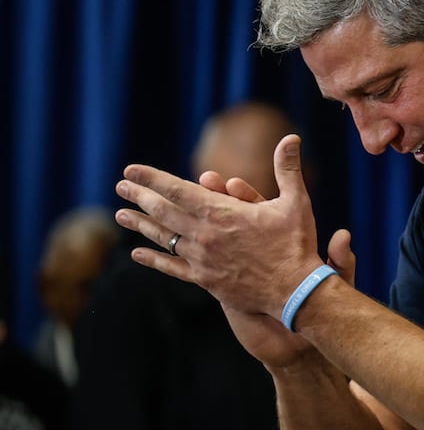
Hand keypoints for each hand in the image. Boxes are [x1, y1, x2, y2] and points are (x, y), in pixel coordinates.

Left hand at [114, 134, 324, 317]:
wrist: (296, 291)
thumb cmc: (297, 244)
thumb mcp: (296, 202)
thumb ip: (287, 169)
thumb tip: (291, 138)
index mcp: (222, 212)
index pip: (177, 189)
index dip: (151, 178)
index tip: (131, 170)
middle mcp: (204, 234)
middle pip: (163, 211)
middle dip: (139, 196)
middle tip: (121, 187)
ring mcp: (201, 258)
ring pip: (163, 238)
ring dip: (140, 224)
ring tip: (120, 215)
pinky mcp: (205, 279)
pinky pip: (172, 267)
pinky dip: (153, 260)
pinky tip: (137, 254)